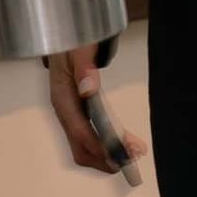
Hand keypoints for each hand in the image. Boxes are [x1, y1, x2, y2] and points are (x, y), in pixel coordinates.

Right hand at [46, 47, 146, 173]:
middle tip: (132, 160)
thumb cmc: (72, 42)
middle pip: (80, 148)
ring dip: (110, 155)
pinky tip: (129, 143)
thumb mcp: (79, 49)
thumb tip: (87, 89)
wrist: (65, 36)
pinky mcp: (80, 114)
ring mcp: (71, 115)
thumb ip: (84, 67)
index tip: (119, 155)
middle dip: (105, 159)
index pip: (79, 131)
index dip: (99, 146)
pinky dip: (111, 144)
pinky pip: (93, 135)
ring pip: (87, 147)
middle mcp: (65, 111)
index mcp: (61, 97)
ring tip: (136, 153)